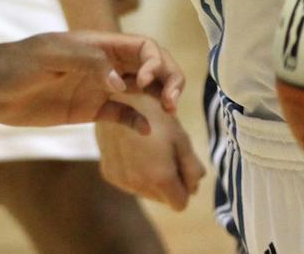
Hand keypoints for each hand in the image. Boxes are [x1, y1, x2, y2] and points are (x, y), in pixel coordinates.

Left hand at [0, 31, 183, 132]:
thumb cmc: (15, 63)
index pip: (144, 46)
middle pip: (150, 65)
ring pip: (142, 88)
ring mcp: (97, 86)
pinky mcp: (88, 108)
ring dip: (160, 96)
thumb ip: (85, 62)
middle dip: (169, 78)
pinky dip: (138, 120)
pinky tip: (144, 130)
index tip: (142, 84)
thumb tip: (119, 82)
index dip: (155, 62)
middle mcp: (103, 63)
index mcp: (98, 44)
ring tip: (168, 112)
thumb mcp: (48, 56)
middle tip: (173, 102)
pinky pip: (122, 113)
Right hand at [96, 94, 204, 208]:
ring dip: (151, 178)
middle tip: (167, 154)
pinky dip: (134, 172)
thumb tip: (195, 188)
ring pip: (145, 191)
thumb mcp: (181, 138)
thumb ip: (192, 168)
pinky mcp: (109, 173)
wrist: (119, 99)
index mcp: (160, 179)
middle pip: (163, 199)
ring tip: (150, 149)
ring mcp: (122, 181)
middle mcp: (139, 185)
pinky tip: (135, 150)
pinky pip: (129, 182)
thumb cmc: (156, 116)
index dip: (185, 188)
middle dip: (168, 184)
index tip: (182, 168)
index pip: (180, 204)